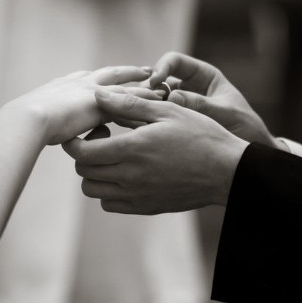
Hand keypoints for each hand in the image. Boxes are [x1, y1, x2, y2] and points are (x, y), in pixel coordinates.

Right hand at [7, 65, 152, 145]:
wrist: (28, 119)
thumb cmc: (25, 124)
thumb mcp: (40, 121)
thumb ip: (53, 123)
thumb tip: (59, 134)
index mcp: (64, 85)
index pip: (88, 79)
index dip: (102, 79)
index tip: (114, 77)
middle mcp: (80, 82)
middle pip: (110, 74)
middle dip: (128, 72)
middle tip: (146, 71)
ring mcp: (92, 90)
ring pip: (125, 85)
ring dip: (143, 86)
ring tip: (162, 87)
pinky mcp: (102, 102)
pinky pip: (130, 100)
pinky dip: (146, 101)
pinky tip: (161, 104)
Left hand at [62, 87, 248, 214]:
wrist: (227, 172)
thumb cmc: (201, 136)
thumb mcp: (167, 111)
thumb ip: (128, 104)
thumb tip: (97, 95)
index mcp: (132, 149)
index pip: (82, 153)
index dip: (74, 141)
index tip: (88, 129)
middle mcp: (130, 176)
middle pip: (83, 171)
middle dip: (84, 153)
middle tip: (103, 138)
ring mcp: (136, 195)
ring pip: (93, 190)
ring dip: (94, 173)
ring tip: (112, 156)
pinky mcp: (144, 207)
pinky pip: (110, 203)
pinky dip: (108, 190)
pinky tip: (124, 173)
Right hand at [149, 52, 286, 150]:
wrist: (246, 156)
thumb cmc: (245, 128)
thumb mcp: (226, 114)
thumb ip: (202, 105)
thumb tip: (171, 98)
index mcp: (203, 76)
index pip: (175, 61)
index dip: (162, 67)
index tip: (154, 82)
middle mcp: (187, 87)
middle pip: (158, 79)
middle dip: (147, 88)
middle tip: (141, 103)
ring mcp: (178, 105)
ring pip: (152, 98)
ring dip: (144, 105)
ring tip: (139, 117)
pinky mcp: (171, 122)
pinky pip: (155, 116)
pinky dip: (146, 119)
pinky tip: (141, 128)